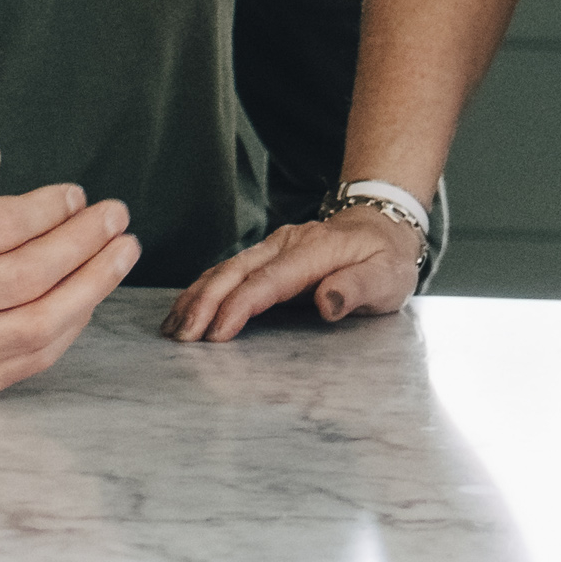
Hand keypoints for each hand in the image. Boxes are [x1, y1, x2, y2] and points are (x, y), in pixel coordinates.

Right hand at [0, 141, 139, 402]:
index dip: (46, 210)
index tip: (76, 195)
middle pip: (24, 279)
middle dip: (82, 244)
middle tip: (117, 217)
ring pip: (36, 326)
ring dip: (91, 287)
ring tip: (122, 253)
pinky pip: (29, 360)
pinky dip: (69, 327)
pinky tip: (89, 293)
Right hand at [166, 204, 421, 342]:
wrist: (383, 225)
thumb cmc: (386, 258)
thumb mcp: (387, 277)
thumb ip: (357, 288)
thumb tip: (327, 302)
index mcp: (314, 251)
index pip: (269, 280)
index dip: (239, 305)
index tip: (216, 332)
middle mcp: (286, 244)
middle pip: (236, 271)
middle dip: (204, 303)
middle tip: (181, 336)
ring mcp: (273, 246)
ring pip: (225, 269)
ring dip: (197, 297)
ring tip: (173, 328)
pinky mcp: (266, 255)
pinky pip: (229, 271)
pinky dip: (204, 289)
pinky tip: (186, 308)